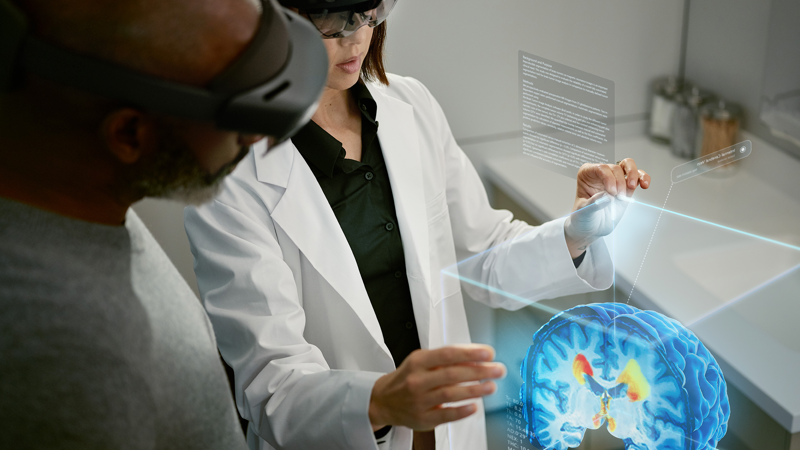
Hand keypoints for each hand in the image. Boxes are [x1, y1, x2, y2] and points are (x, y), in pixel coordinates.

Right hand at [368, 344, 505, 430]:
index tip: (488, 353)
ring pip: (450, 394)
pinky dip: (462, 411)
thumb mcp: (421, 361)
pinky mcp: (423, 418)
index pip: (447, 354)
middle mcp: (417, 380)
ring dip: (475, 390)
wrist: (383, 401)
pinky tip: (475, 406)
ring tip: (491, 386)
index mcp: (418, 361)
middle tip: (498, 370)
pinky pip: (445, 415)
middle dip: (479, 371)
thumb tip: (475, 356)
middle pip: (452, 374)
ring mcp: (420, 401)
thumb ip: (445, 359)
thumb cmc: (407, 377)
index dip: (470, 353)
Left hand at [564, 158, 650, 257]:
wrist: (591, 228)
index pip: (600, 168)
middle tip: (618, 196)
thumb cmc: (583, 217)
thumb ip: (594, 203)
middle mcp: (602, 174)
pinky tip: (645, 185)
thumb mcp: (583, 212)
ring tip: (632, 186)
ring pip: (628, 165)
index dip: (608, 178)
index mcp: (587, 174)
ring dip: (633, 174)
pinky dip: (643, 178)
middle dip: (619, 181)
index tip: (611, 192)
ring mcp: (615, 180)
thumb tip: (607, 196)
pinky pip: (638, 177)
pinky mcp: (626, 187)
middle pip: (615, 167)